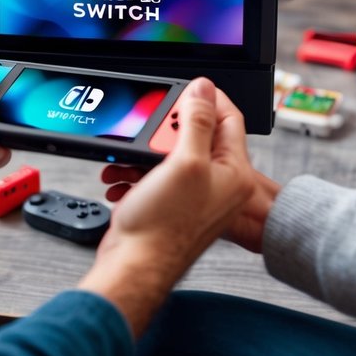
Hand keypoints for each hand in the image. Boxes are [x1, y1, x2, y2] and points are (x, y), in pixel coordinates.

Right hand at [87, 79, 253, 335]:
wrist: (135, 268)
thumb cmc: (164, 228)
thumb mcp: (184, 163)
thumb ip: (196, 122)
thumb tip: (203, 89)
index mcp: (233, 172)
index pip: (229, 119)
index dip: (208, 98)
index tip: (187, 87)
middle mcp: (218, 184)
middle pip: (196, 134)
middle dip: (166, 129)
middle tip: (150, 129)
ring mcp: (193, 195)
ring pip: (169, 155)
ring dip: (144, 152)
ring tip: (129, 156)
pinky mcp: (170, 205)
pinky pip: (154, 175)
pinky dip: (135, 172)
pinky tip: (122, 178)